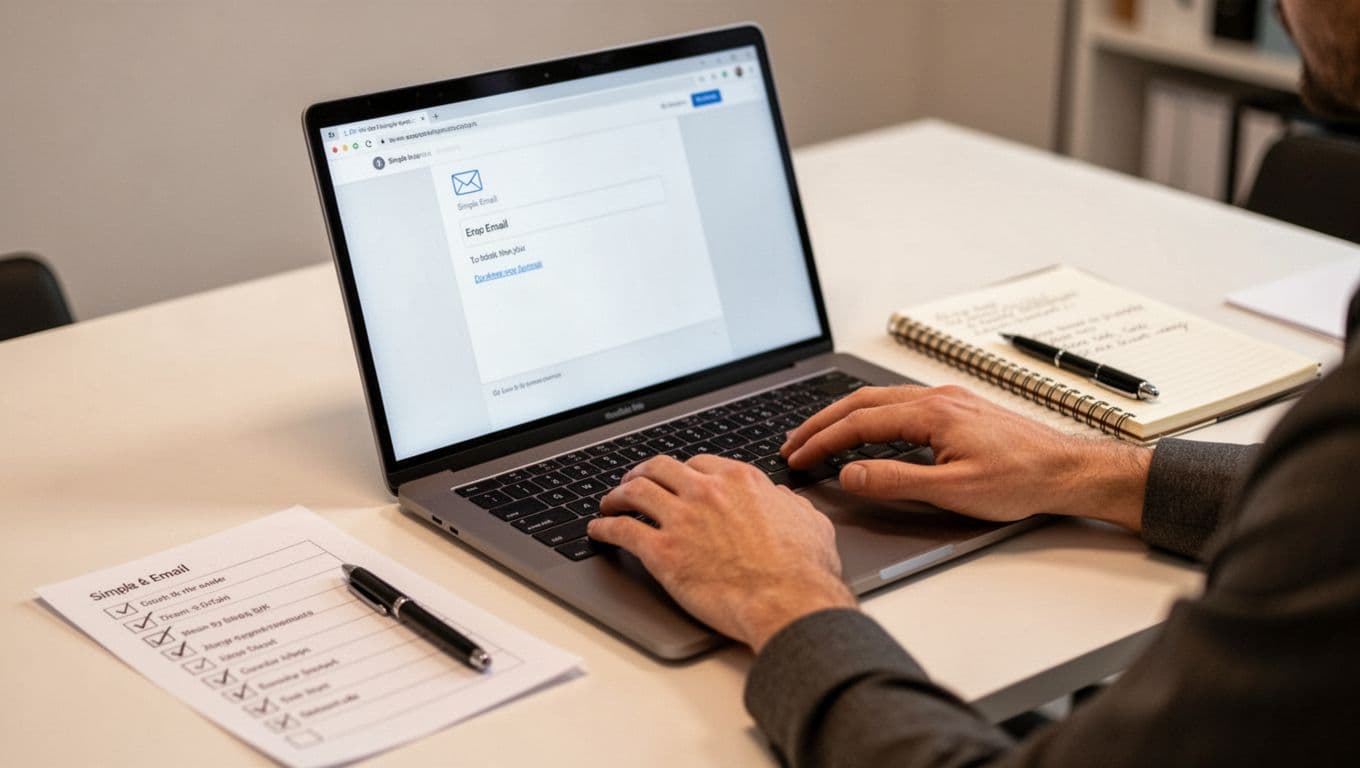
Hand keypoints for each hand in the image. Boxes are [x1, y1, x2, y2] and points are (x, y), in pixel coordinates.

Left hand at [588, 455, 856, 651]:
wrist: (788, 600)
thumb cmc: (804, 569)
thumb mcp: (809, 521)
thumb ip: (789, 504)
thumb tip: (782, 498)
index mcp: (739, 481)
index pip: (699, 464)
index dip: (683, 472)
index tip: (676, 479)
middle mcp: (705, 492)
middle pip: (660, 468)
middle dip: (642, 473)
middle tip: (634, 482)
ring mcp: (681, 519)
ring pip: (635, 492)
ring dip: (617, 495)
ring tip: (609, 502)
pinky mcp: (662, 552)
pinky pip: (621, 530)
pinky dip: (604, 528)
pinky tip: (598, 531)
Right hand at [781, 385, 1150, 528]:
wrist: (1067, 470)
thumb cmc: (1021, 480)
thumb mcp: (953, 491)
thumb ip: (896, 481)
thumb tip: (851, 475)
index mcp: (931, 413)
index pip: (859, 423)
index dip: (822, 441)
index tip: (798, 458)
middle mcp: (936, 398)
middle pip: (861, 402)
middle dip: (821, 423)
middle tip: (793, 443)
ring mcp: (948, 399)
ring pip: (879, 400)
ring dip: (844, 417)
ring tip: (819, 436)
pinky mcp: (957, 407)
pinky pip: (899, 403)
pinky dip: (869, 415)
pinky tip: (865, 429)